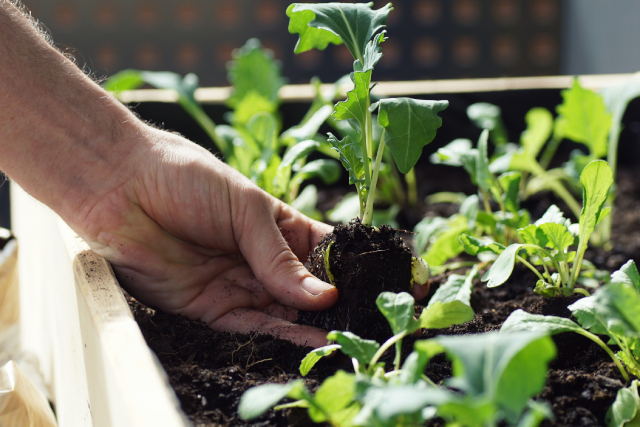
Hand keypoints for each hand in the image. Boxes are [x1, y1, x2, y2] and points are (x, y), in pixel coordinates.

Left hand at [66, 126, 338, 347]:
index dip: (346, 268)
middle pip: (304, 288)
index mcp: (276, 226)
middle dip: (331, 304)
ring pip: (281, 312)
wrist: (121, 187)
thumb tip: (324, 295)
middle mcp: (260, 258)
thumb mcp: (245, 209)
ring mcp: (236, 283)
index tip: (375, 284)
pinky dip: (278, 335)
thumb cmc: (186, 179)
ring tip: (341, 335)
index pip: (321, 252)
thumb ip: (279, 257)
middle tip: (361, 319)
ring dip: (309, 325)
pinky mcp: (209, 307)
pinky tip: (307, 340)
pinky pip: (249, 326)